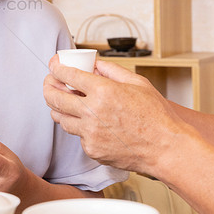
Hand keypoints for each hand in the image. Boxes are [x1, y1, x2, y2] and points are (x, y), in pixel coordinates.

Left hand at [43, 55, 183, 174]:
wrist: (166, 149)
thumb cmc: (157, 117)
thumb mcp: (138, 83)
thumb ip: (111, 70)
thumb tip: (94, 63)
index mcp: (103, 92)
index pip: (68, 75)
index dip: (56, 67)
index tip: (54, 64)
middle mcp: (92, 112)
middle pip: (54, 97)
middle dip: (48, 86)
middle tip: (49, 82)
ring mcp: (90, 133)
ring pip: (61, 118)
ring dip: (59, 108)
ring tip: (65, 102)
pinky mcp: (92, 149)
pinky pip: (78, 135)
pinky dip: (80, 127)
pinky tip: (90, 122)